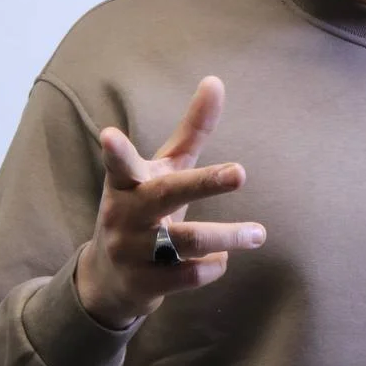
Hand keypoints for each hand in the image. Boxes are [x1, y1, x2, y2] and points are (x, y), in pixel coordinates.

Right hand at [76, 76, 265, 328]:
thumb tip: (216, 80)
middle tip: (242, 172)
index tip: (110, 135)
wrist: (107, 279)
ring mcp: (132, 251)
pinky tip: (222, 259)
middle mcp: (125, 214)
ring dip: (229, 236)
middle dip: (205, 184)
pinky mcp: (145, 284)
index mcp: (126, 183)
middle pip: (168, 196)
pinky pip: (189, 274)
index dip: (115, 152)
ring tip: (258, 233)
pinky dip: (214, 265)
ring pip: (188, 240)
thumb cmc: (143, 210)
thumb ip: (190, 132)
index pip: (120, 164)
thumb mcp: (162, 171)